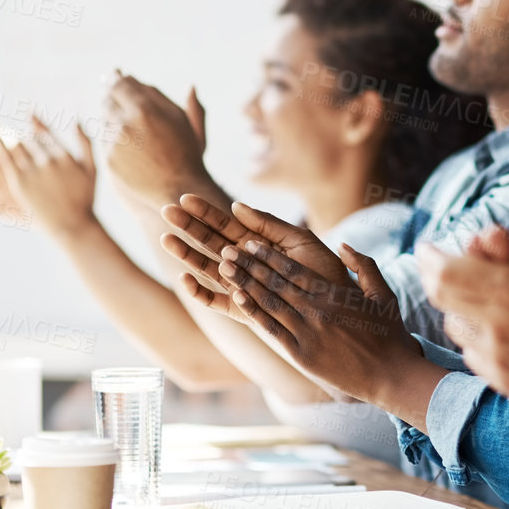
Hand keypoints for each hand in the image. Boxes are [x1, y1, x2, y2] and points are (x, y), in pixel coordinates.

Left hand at [0, 117, 98, 239]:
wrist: (74, 225)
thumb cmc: (85, 199)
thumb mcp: (93, 169)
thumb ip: (86, 143)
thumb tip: (77, 120)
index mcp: (64, 154)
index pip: (46, 133)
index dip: (36, 123)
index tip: (29, 114)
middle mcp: (47, 159)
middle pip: (28, 139)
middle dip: (17, 132)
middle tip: (5, 127)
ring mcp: (33, 170)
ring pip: (15, 146)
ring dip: (4, 137)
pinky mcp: (20, 182)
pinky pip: (5, 160)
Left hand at [101, 74, 210, 205]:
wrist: (178, 189)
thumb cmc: (184, 151)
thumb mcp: (178, 117)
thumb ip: (156, 93)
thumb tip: (133, 76)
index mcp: (144, 110)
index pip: (120, 84)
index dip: (116, 78)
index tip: (115, 74)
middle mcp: (125, 125)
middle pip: (107, 100)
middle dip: (110, 95)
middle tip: (112, 90)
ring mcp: (114, 145)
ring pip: (103, 120)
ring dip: (109, 114)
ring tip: (122, 116)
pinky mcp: (108, 161)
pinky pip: (103, 140)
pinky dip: (109, 134)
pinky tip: (122, 137)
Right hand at [158, 192, 340, 306]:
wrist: (342, 310)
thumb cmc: (326, 273)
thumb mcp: (301, 241)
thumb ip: (270, 225)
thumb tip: (236, 206)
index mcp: (258, 243)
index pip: (225, 224)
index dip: (205, 211)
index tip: (185, 197)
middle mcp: (245, 264)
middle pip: (210, 242)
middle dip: (188, 227)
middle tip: (166, 210)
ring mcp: (242, 286)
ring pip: (207, 268)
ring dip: (186, 255)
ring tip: (166, 239)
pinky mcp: (243, 311)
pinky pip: (216, 302)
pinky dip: (200, 292)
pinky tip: (186, 278)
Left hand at [160, 197, 437, 417]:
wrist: (390, 375)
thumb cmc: (389, 333)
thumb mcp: (382, 293)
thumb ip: (363, 265)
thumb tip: (343, 244)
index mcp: (333, 293)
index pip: (293, 269)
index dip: (268, 255)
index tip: (250, 242)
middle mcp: (316, 309)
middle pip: (274, 282)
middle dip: (248, 264)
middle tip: (227, 250)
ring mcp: (307, 332)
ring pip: (268, 302)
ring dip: (243, 283)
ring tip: (224, 269)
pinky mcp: (301, 354)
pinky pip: (271, 329)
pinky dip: (252, 312)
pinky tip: (237, 299)